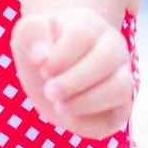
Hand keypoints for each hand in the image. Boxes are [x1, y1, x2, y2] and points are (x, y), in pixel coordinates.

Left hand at [11, 6, 134, 138]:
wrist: (49, 76)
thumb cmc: (42, 50)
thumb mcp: (26, 35)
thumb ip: (30, 35)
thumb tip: (41, 56)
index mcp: (89, 25)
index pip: (84, 34)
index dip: (62, 55)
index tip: (43, 69)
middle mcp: (113, 47)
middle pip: (107, 59)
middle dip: (75, 80)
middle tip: (49, 92)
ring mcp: (121, 76)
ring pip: (121, 87)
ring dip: (86, 102)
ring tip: (60, 106)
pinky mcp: (120, 107)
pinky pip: (117, 117)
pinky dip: (91, 122)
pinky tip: (70, 117)